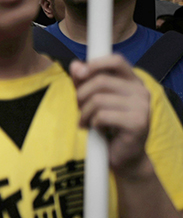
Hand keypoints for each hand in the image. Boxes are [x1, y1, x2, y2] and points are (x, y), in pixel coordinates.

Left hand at [69, 56, 151, 175]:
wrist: (123, 156)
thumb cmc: (107, 125)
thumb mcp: (92, 100)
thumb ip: (84, 82)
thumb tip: (75, 65)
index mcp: (133, 82)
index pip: (116, 61)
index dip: (95, 64)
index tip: (79, 75)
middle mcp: (141, 91)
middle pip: (100, 81)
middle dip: (81, 95)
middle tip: (79, 109)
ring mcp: (142, 107)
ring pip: (98, 100)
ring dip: (84, 113)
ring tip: (85, 122)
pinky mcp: (137, 123)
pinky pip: (101, 116)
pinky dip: (92, 124)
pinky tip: (97, 130)